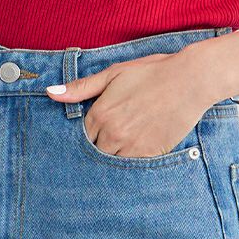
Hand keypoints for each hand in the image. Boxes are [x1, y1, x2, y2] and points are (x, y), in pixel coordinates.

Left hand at [45, 50, 213, 157]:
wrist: (189, 80)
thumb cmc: (151, 72)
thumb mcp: (114, 73)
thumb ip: (81, 87)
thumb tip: (49, 93)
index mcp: (101, 113)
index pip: (82, 135)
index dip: (90, 131)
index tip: (99, 127)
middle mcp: (112, 133)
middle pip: (95, 151)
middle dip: (101, 144)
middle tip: (116, 132)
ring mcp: (131, 147)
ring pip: (112, 161)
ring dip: (116, 153)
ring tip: (129, 137)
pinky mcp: (150, 155)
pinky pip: (133, 166)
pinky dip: (133, 159)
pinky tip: (142, 143)